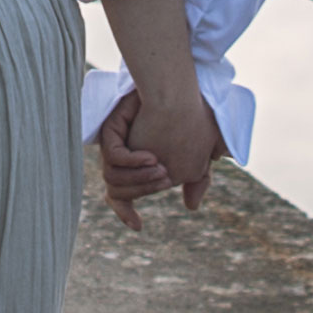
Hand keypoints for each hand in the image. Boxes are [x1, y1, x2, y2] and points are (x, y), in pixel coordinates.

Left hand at [97, 80, 222, 221]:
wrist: (179, 85)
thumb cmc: (192, 116)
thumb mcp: (200, 153)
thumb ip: (197, 178)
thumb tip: (191, 206)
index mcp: (135, 167)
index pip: (121, 196)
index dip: (125, 213)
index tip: (138, 226)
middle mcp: (119, 159)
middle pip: (121, 190)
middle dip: (143, 187)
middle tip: (165, 175)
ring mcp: (114, 146)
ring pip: (114, 178)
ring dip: (138, 177)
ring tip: (159, 166)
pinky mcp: (112, 131)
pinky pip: (114, 156)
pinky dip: (130, 160)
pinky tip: (151, 156)